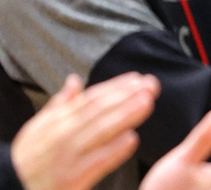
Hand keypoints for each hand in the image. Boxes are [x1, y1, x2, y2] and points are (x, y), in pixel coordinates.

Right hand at [11, 72, 159, 189]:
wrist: (11, 188)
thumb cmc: (29, 158)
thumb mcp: (37, 127)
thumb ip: (59, 104)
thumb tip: (74, 80)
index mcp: (58, 121)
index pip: (91, 99)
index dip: (115, 87)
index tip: (137, 78)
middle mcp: (64, 135)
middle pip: (99, 111)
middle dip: (126, 96)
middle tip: (150, 85)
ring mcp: (69, 157)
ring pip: (100, 132)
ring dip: (125, 116)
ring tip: (146, 103)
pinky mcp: (72, 179)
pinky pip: (96, 162)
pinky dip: (114, 151)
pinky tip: (132, 139)